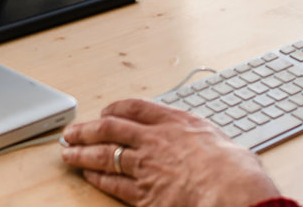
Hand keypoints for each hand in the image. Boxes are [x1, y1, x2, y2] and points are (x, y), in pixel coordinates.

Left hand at [60, 98, 281, 206]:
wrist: (229, 190)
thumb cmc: (234, 168)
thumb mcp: (218, 139)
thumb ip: (201, 136)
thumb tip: (204, 140)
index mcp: (173, 121)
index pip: (136, 108)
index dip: (116, 109)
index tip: (105, 111)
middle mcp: (154, 140)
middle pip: (110, 128)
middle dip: (87, 129)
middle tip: (72, 132)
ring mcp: (145, 166)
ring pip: (104, 155)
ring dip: (83, 153)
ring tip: (68, 153)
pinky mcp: (143, 195)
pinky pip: (113, 184)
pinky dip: (98, 179)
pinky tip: (89, 176)